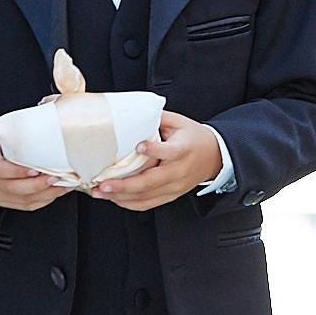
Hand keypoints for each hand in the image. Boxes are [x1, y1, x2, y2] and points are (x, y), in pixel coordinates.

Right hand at [0, 126, 64, 211]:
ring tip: (63, 185)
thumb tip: (42, 123)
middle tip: (56, 177)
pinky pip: (25, 205)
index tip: (35, 170)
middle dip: (38, 185)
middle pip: (13, 188)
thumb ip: (13, 131)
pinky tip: (56, 192)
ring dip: (45, 194)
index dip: (17, 171)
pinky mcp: (4, 202)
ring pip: (21, 199)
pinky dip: (43, 200)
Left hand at [92, 111, 221, 212]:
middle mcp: (178, 171)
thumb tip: (132, 110)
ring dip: (120, 197)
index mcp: (183, 150)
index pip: (170, 151)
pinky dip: (128, 204)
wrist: (215, 157)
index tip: (139, 146)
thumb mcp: (179, 122)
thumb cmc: (194, 138)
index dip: (155, 149)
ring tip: (100, 192)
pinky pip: (148, 204)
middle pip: (151, 182)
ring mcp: (174, 187)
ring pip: (146, 196)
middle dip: (124, 185)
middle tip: (103, 184)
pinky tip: (114, 198)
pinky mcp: (170, 195)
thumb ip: (156, 117)